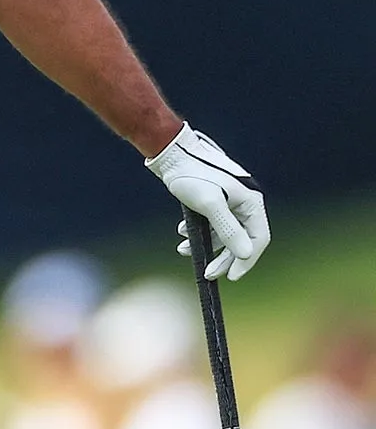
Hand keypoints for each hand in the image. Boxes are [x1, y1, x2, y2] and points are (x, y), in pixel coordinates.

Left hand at [146, 124, 269, 279]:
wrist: (169, 153)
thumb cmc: (190, 174)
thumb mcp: (209, 204)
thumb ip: (228, 229)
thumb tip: (246, 254)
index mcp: (250, 201)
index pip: (259, 238)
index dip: (246, 259)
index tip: (231, 276)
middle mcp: (243, 202)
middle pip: (241, 238)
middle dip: (223, 257)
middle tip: (208, 273)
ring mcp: (228, 201)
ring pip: (223, 232)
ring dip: (206, 243)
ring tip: (182, 249)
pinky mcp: (212, 199)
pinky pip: (211, 222)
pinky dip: (198, 231)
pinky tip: (182, 232)